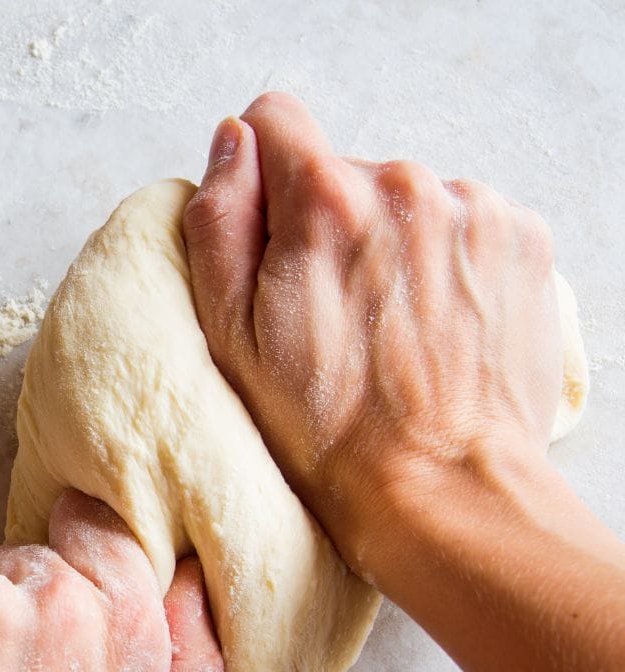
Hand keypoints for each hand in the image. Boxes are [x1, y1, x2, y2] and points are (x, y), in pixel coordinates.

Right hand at [183, 92, 562, 577]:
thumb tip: (232, 142)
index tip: (270, 237)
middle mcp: (407, 186)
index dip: (259, 177)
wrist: (443, 488)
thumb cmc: (326, 426)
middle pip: (341, 168)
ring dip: (386, 241)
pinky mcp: (518, 237)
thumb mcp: (230, 335)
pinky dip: (437, 258)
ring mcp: (473, 209)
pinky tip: (428, 322)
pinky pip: (455, 219)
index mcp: (327, 203)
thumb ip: (219, 220)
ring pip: (400, 196)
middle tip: (327, 311)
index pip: (274, 118)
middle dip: (325, 223)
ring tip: (383, 325)